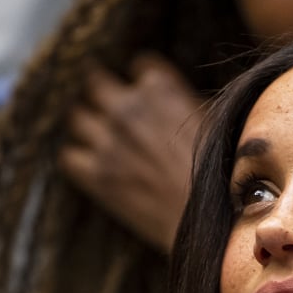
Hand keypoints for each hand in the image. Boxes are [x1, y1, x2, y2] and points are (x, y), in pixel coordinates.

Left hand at [59, 53, 205, 252]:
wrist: (212, 226)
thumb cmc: (223, 179)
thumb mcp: (216, 128)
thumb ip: (187, 106)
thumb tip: (176, 103)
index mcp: (160, 89)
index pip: (139, 67)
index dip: (146, 85)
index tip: (151, 100)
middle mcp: (128, 108)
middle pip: (97, 82)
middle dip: (107, 96)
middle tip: (119, 116)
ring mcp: (108, 140)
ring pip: (78, 117)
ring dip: (91, 127)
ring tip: (106, 143)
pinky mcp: (96, 174)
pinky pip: (69, 156)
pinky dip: (81, 161)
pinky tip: (99, 169)